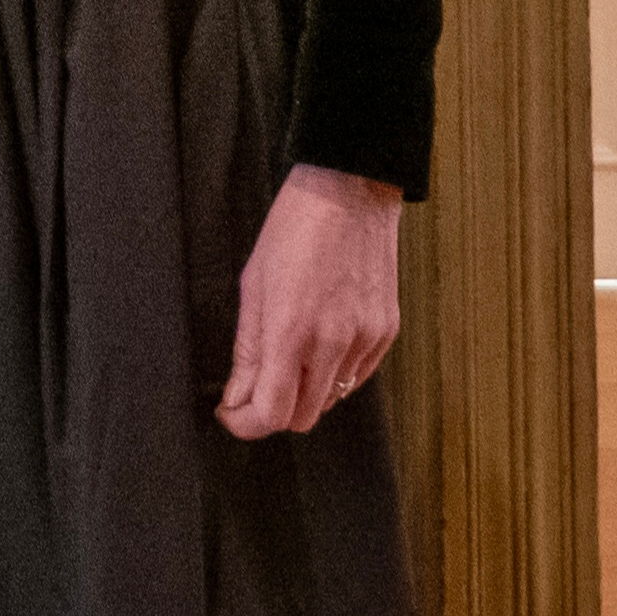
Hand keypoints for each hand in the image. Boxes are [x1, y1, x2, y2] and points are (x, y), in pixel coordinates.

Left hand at [217, 162, 403, 439]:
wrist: (350, 192)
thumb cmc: (295, 228)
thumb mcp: (254, 285)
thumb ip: (246, 350)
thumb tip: (237, 396)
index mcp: (291, 330)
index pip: (271, 413)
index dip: (245, 423)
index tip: (231, 413)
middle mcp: (333, 343)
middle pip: (303, 418)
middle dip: (273, 412)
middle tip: (254, 389)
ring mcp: (365, 340)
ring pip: (331, 400)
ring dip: (304, 392)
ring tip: (288, 356)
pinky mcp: (386, 332)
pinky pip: (356, 376)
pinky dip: (334, 373)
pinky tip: (319, 342)